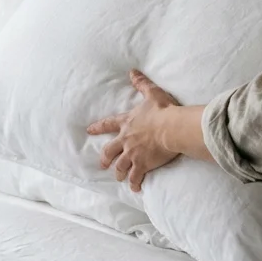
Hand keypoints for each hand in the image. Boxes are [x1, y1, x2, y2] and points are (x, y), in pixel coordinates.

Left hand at [87, 70, 182, 192]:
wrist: (172, 128)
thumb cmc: (163, 110)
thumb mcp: (152, 93)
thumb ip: (141, 84)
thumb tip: (132, 71)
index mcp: (127, 123)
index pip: (108, 124)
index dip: (98, 127)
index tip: (89, 130)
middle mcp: (126, 140)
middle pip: (109, 151)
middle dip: (105, 158)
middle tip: (102, 164)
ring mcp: (133, 154)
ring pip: (120, 167)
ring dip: (119, 173)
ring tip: (119, 178)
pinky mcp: (142, 165)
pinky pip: (136, 177)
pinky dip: (135, 183)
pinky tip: (135, 189)